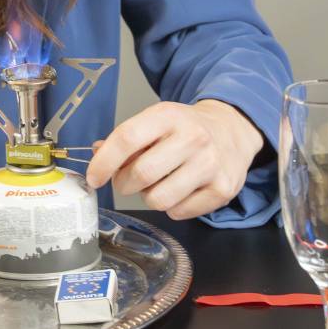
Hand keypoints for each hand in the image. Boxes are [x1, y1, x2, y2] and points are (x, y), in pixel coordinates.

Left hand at [86, 100, 264, 220]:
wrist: (233, 130)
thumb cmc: (187, 128)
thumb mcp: (157, 120)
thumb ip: (127, 138)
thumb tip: (97, 155)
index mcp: (169, 116)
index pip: (127, 139)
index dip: (104, 162)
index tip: (95, 177)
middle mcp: (193, 138)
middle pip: (141, 174)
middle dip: (124, 184)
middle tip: (127, 181)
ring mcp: (210, 165)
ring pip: (158, 199)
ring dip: (149, 197)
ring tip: (158, 184)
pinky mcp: (222, 189)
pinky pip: (178, 212)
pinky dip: (172, 207)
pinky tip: (180, 190)